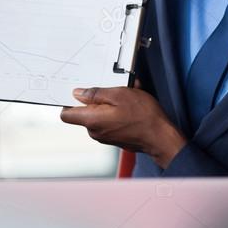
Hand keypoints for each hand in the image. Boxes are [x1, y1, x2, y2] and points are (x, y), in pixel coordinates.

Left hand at [60, 84, 185, 167]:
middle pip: (84, 112)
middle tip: (113, 89)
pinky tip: (130, 105)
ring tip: (126, 96)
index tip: (79, 92)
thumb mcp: (120, 95)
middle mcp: (95, 131)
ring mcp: (104, 136)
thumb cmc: (143, 116)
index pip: (66, 114)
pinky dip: (116, 112)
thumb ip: (96, 94)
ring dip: (109, 104)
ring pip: (99, 115)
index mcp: (92, 120)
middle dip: (96, 99)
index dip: (68, 102)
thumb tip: (78, 93)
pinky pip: (109, 121)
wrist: (160, 137)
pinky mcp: (114, 137)